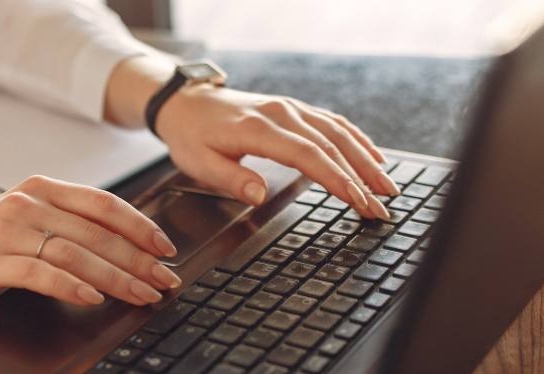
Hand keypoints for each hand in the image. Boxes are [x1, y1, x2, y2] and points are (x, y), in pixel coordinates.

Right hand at [0, 176, 181, 308]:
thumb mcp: (23, 219)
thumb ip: (64, 223)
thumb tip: (121, 244)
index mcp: (41, 190)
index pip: (103, 204)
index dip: (140, 226)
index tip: (166, 248)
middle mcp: (28, 204)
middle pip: (97, 232)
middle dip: (139, 259)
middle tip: (165, 279)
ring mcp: (9, 231)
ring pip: (77, 253)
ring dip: (116, 276)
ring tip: (142, 294)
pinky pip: (41, 273)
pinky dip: (71, 286)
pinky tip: (92, 298)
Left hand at [104, 56, 400, 219]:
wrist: (185, 102)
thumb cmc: (190, 135)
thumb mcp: (198, 163)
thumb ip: (230, 179)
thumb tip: (259, 195)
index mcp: (258, 129)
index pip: (308, 155)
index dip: (336, 179)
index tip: (358, 201)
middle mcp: (280, 114)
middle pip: (331, 146)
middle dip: (361, 178)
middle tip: (382, 207)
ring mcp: (289, 108)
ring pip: (338, 132)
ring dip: (366, 160)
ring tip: (387, 187)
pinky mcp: (292, 109)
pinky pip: (332, 122)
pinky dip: (356, 139)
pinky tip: (373, 157)